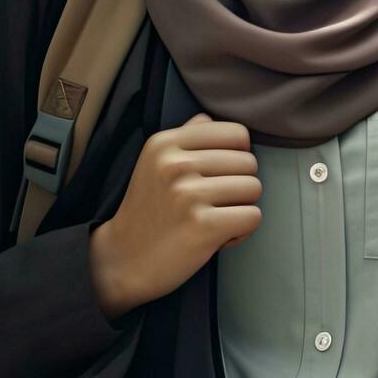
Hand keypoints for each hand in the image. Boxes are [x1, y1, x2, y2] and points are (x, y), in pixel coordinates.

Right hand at [86, 112, 260, 318]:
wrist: (122, 259)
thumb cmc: (149, 211)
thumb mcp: (154, 163)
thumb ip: (185, 137)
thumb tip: (209, 118)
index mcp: (166, 143)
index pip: (237, 134)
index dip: (237, 157)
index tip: (216, 177)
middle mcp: (176, 164)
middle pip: (249, 163)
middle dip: (238, 186)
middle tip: (211, 205)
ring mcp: (189, 195)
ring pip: (254, 189)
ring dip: (240, 209)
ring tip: (213, 219)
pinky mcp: (203, 225)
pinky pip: (252, 217)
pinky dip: (241, 231)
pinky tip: (217, 237)